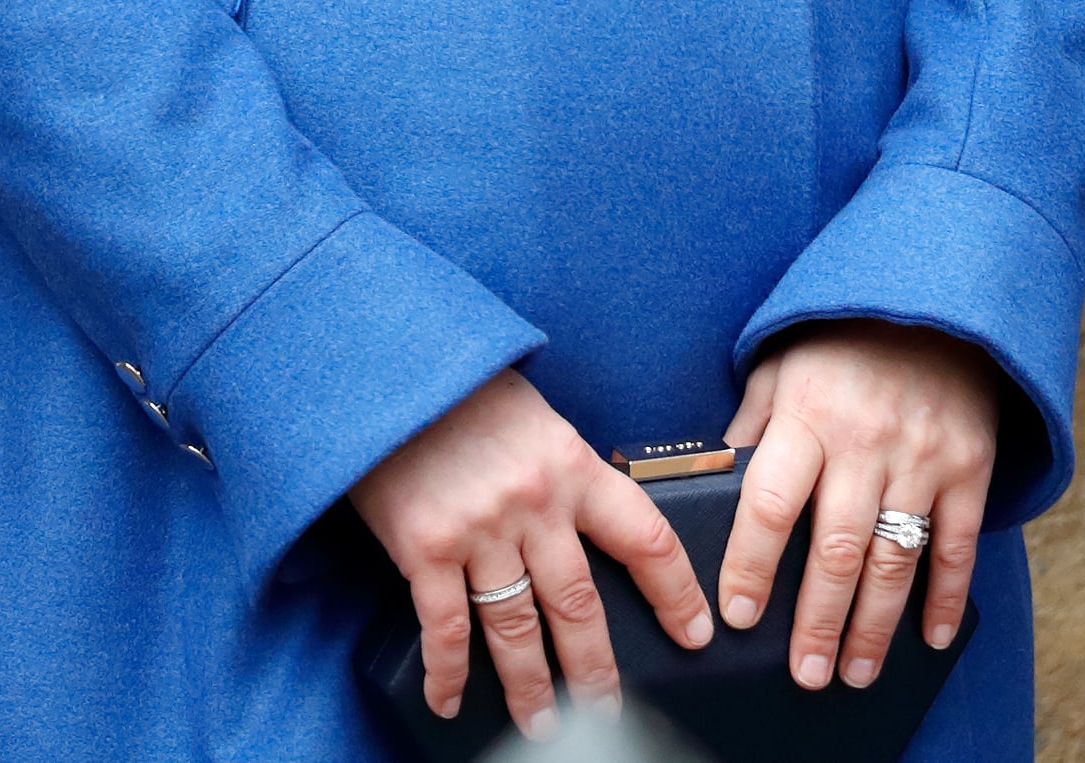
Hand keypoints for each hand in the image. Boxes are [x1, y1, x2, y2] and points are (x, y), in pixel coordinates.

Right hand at [350, 369, 712, 740]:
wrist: (388, 359)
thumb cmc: (461, 384)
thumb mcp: (532, 414)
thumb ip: (561, 468)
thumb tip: (588, 523)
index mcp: (570, 463)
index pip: (644, 537)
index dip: (676, 592)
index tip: (695, 633)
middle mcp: (533, 502)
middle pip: (579, 604)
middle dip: (595, 670)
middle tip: (606, 713)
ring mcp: (478, 527)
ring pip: (518, 629)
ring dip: (531, 687)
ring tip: (541, 725)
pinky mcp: (425, 545)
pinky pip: (445, 627)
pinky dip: (448, 673)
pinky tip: (449, 701)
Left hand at [720, 323, 997, 692]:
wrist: (933, 302)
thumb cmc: (840, 340)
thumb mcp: (780, 365)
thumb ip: (751, 426)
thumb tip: (711, 481)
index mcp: (808, 415)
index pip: (770, 502)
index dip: (750, 564)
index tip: (736, 617)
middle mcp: (865, 442)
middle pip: (836, 549)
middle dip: (817, 621)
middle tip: (803, 674)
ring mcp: (922, 459)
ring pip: (893, 561)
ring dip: (873, 628)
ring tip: (854, 674)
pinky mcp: (969, 470)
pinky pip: (956, 547)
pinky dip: (944, 598)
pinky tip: (929, 639)